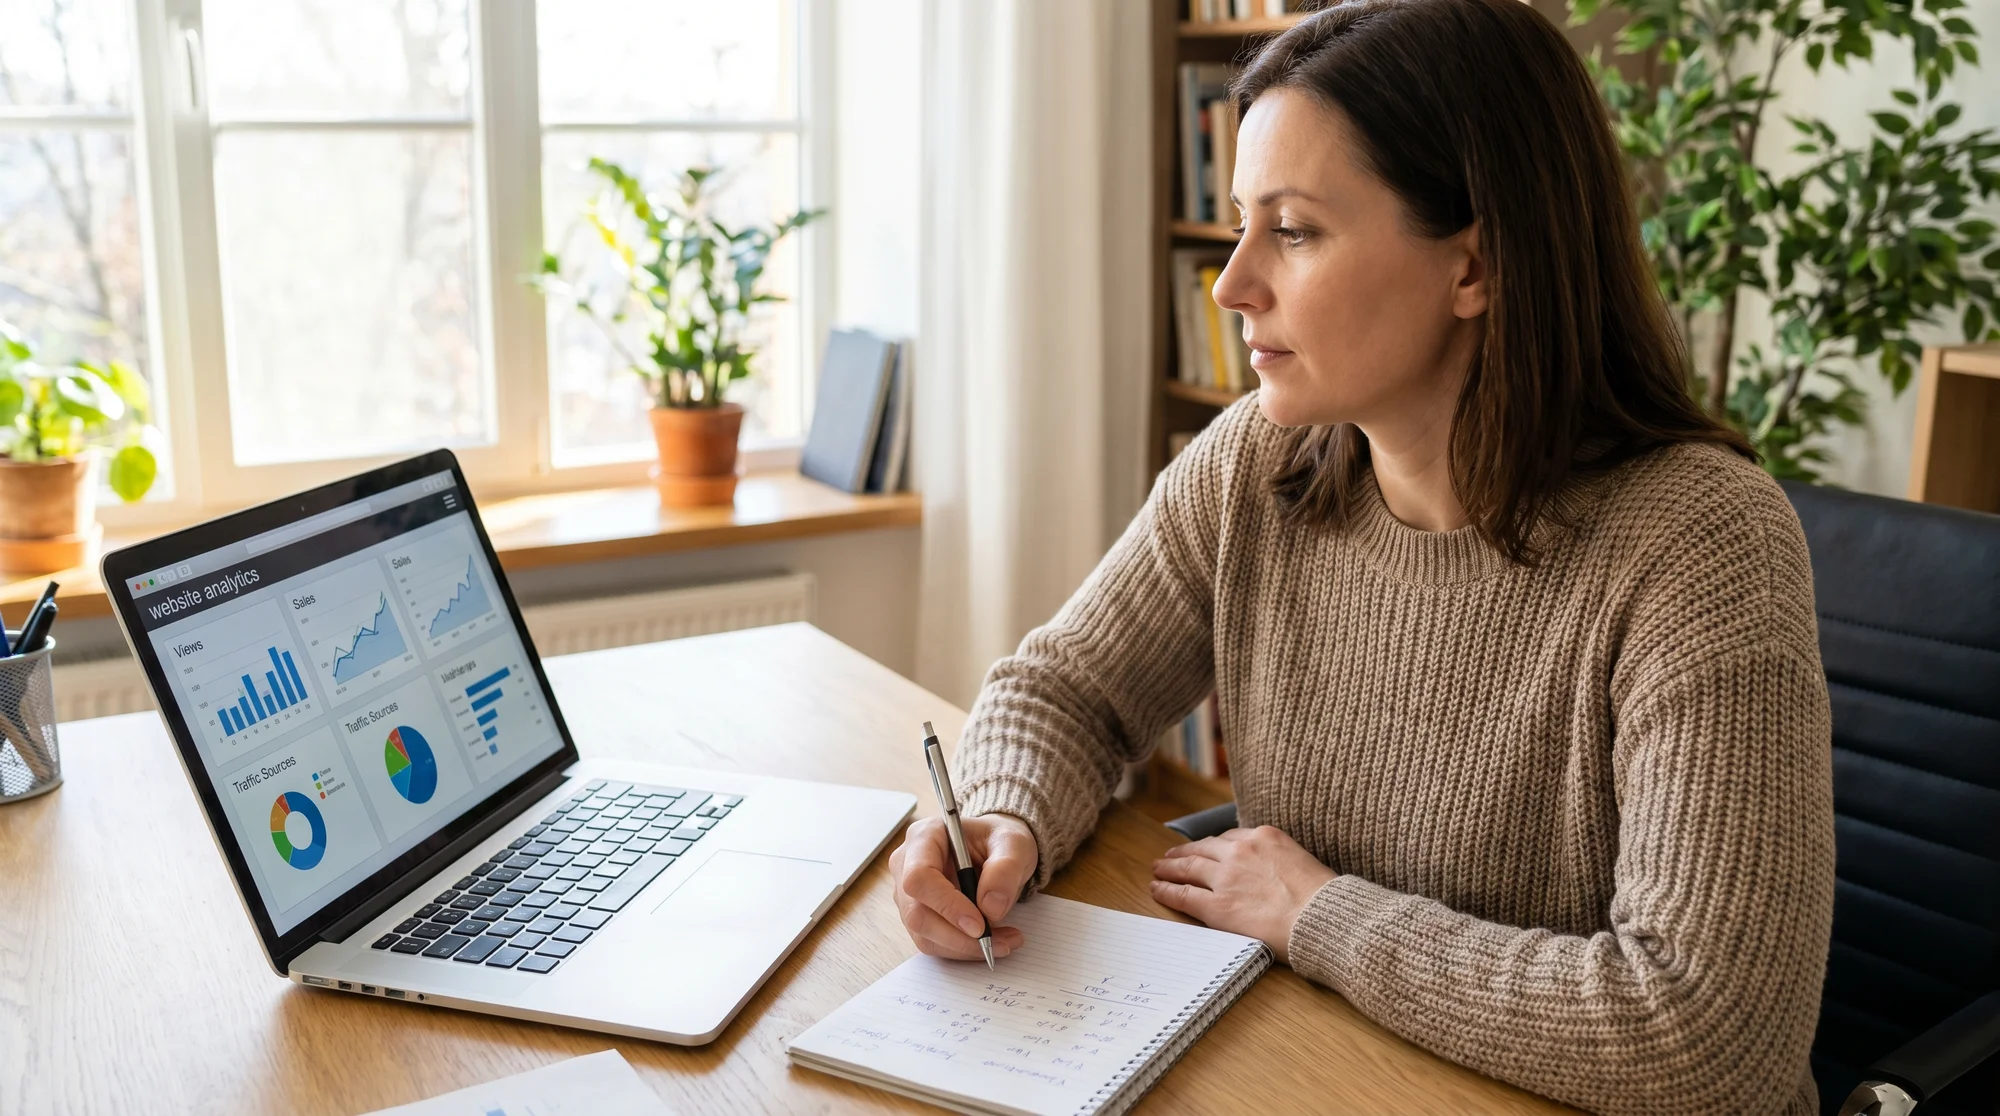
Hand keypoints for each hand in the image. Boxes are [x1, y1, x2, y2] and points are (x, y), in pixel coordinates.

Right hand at [890, 812, 1037, 961]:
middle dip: (958, 936)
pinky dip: (963, 949)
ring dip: (964, 947)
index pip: (919, 877)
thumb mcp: (1013, 843)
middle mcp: (907, 865)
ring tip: (1004, 942)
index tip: (979, 925)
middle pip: (917, 913)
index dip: (946, 905)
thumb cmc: (998, 840)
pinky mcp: (919, 915)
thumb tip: (990, 908)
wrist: (996, 849)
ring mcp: (909, 894)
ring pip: (924, 934)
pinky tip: (992, 941)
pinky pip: (934, 942)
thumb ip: (1005, 869)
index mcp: (924, 837)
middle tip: (997, 942)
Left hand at [1150, 826, 1335, 963]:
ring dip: (1169, 868)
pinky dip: (1166, 891)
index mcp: (1265, 836)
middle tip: (1171, 856)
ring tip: (1158, 870)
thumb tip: (1273, 874)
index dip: (1212, 846)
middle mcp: (1241, 851)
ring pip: (1188, 868)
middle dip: (1184, 852)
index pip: (1229, 838)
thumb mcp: (1303, 863)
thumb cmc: (1324, 899)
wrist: (1323, 918)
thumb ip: (1280, 861)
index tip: (1204, 849)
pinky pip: (1183, 895)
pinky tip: (1157, 889)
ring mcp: (1226, 877)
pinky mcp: (1217, 905)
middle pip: (1204, 849)